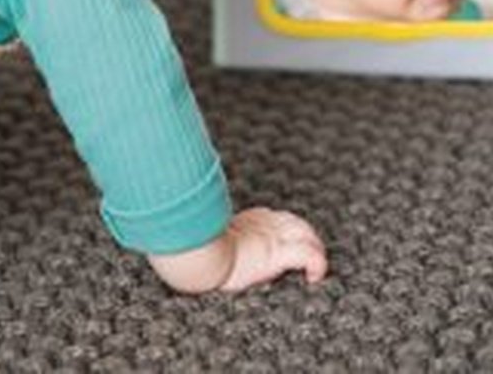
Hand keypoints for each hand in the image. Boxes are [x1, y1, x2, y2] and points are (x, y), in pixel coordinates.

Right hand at [147, 206, 327, 293]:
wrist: (194, 254)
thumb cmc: (191, 246)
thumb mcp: (199, 236)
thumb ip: (197, 227)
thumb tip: (174, 216)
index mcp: (247, 222)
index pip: (273, 218)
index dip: (283, 226)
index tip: (283, 239)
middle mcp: (262, 226)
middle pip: (292, 222)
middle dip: (304, 234)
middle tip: (310, 252)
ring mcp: (270, 238)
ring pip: (306, 236)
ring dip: (315, 249)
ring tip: (315, 268)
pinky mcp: (276, 253)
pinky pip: (308, 255)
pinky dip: (318, 264)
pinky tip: (315, 277)